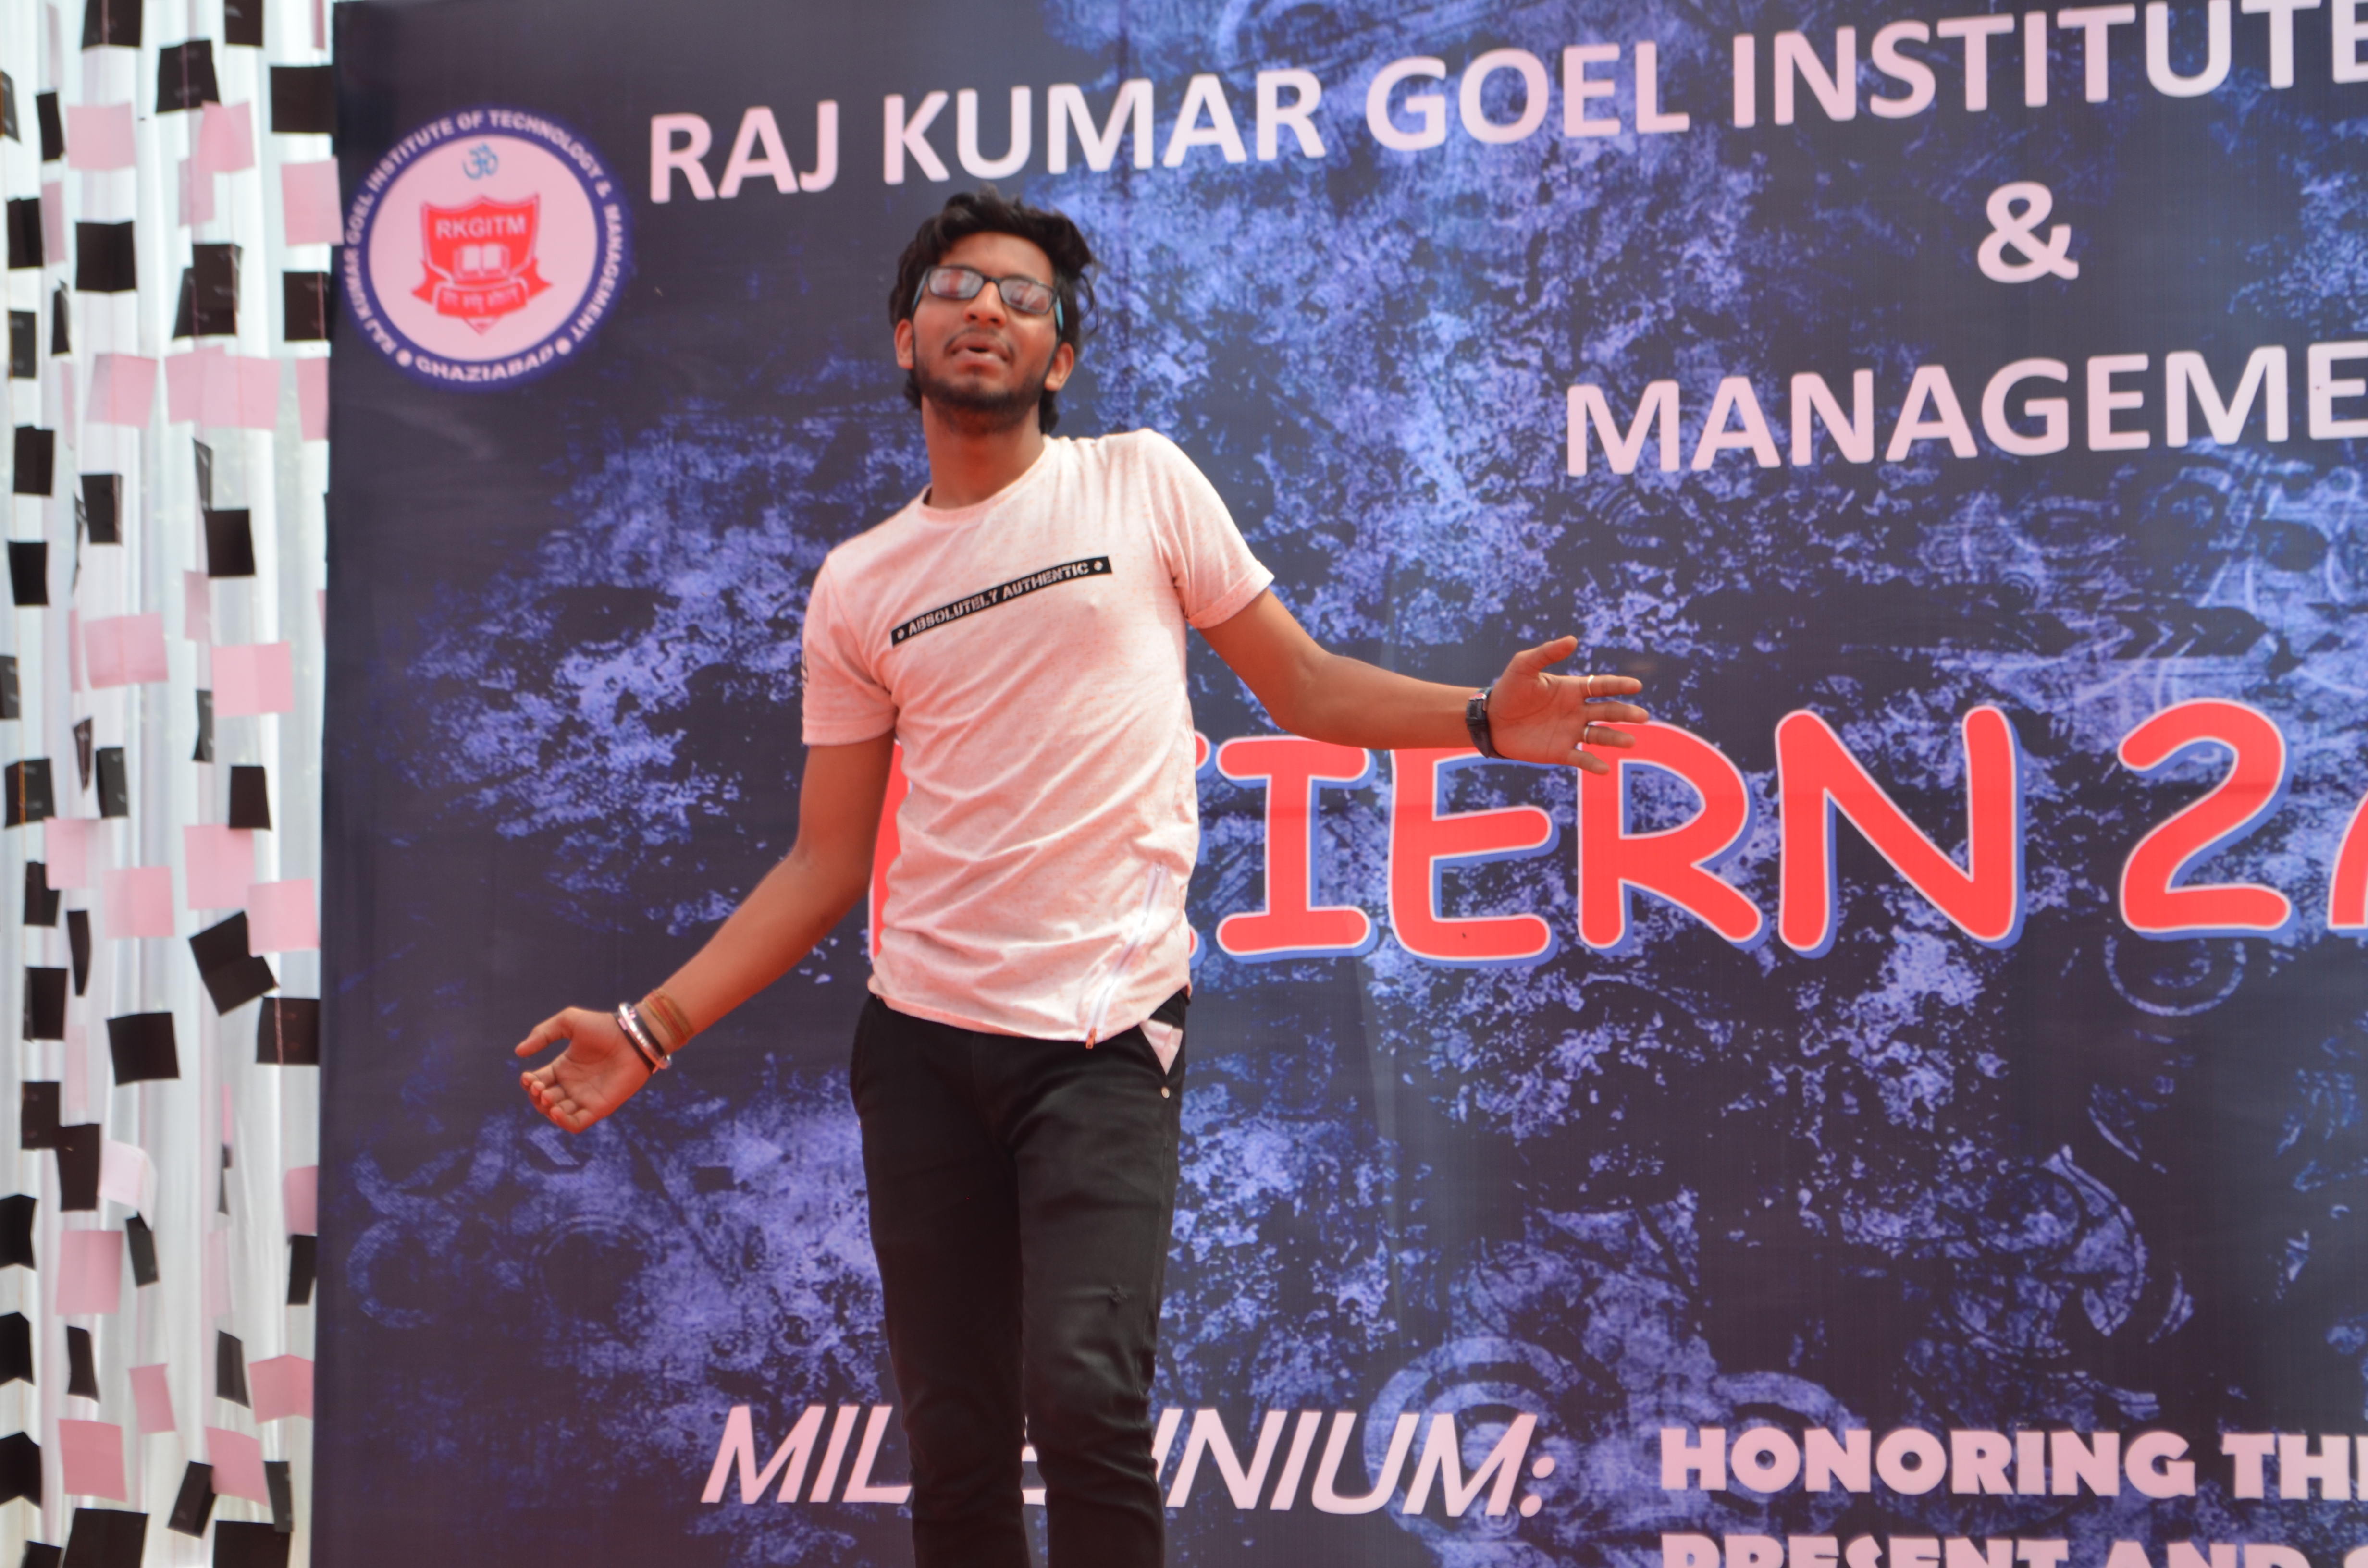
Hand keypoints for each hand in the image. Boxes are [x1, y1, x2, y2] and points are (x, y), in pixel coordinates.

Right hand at [514, 1007, 649, 1132]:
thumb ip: (543, 1034)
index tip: (529, 1077)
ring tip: (548, 1096)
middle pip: (543, 1101)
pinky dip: (563, 1122)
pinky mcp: (599, 1108)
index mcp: (563, 1068)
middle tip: (540, 1087)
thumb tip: (519, 1052)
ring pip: (557, 1115)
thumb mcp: (568, 1022)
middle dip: (536, 1097)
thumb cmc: (604, 1027)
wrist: (633, 1037)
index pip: (538, 1082)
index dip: (529, 1083)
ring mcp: (585, 1098)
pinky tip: (556, 1111)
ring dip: (546, 1110)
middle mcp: (572, 1085)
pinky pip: (576, 1124)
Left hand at [1485, 636, 1647, 774]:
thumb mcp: (1524, 666)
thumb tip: (1573, 639)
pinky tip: (1604, 770)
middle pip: (1608, 712)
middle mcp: (1577, 711)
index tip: (1636, 686)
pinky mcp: (1560, 752)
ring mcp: (1570, 732)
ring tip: (1631, 741)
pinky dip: (1593, 764)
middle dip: (1625, 713)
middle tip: (1642, 716)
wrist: (1490, 720)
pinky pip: (1581, 758)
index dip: (1619, 685)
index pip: (1602, 686)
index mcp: (1573, 689)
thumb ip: (1547, 653)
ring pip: (1600, 736)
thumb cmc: (1509, 689)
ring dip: (1616, 739)